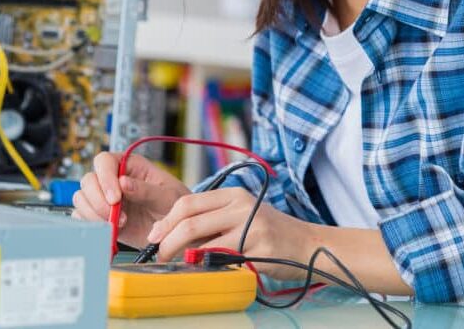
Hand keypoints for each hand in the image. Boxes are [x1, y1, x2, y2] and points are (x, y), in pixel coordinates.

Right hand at [72, 151, 190, 249]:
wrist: (174, 230)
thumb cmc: (174, 205)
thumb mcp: (166, 196)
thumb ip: (146, 190)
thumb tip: (123, 182)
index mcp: (129, 164)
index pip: (104, 161)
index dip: (105, 178)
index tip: (115, 198)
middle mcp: (113, 178)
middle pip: (88, 181)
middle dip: (98, 201)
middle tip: (117, 218)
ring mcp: (104, 197)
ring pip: (82, 199)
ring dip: (95, 215)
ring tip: (118, 226)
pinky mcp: (100, 216)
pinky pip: (83, 218)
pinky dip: (92, 226)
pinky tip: (110, 231)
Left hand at [146, 186, 311, 278]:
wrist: (309, 245)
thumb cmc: (269, 233)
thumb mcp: (241, 216)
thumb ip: (213, 221)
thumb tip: (173, 234)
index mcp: (233, 194)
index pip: (188, 202)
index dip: (166, 220)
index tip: (155, 236)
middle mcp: (240, 204)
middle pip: (190, 219)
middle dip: (167, 239)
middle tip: (158, 254)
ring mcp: (250, 225)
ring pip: (203, 241)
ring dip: (182, 255)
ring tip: (176, 264)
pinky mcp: (258, 247)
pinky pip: (223, 258)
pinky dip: (206, 265)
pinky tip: (202, 270)